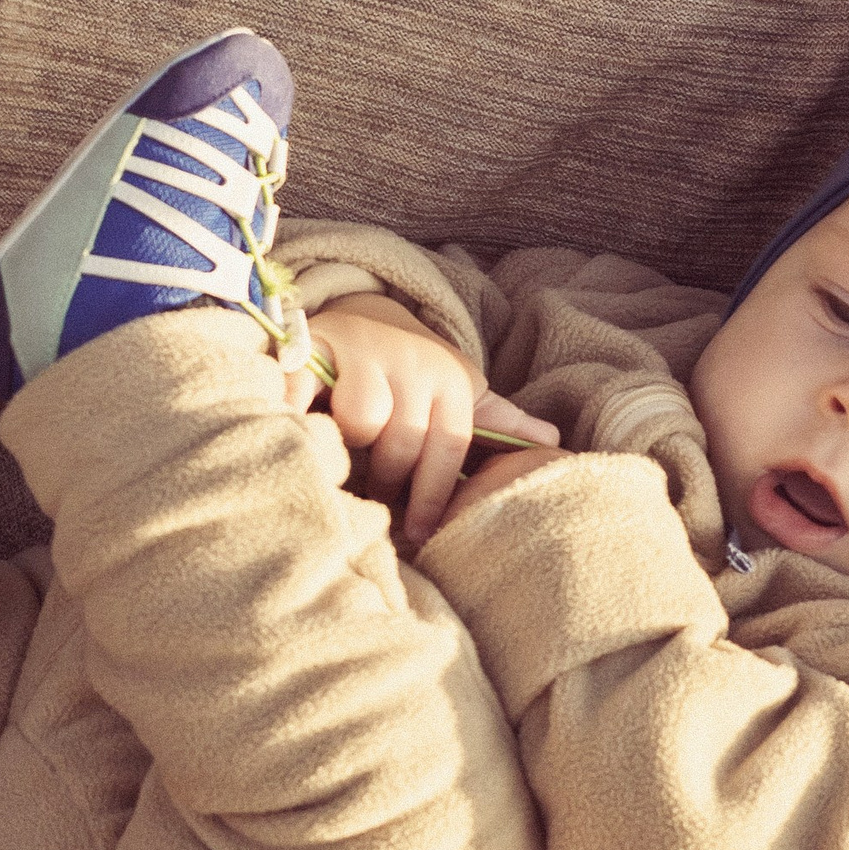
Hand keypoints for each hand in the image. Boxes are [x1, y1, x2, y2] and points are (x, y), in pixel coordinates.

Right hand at [282, 294, 558, 541]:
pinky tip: (295, 437)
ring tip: (339, 468)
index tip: (418, 533)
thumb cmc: (412, 373)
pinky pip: (308, 392)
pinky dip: (296, 415)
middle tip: (374, 504)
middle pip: (403, 441)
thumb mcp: (457, 393)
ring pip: (362, 419)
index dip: (434, 497)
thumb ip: (496, 423)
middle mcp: (412, 361)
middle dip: (387, 482)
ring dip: (347, 451)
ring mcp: (364, 350)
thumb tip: (553, 441)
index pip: (448, 447)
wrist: (363, 316)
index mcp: (450, 381)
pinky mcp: (318, 344)